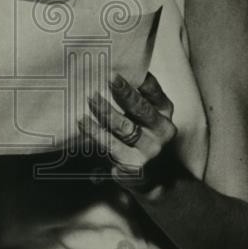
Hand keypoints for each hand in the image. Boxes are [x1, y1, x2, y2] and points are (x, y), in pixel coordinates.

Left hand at [79, 72, 176, 191]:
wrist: (156, 181)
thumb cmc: (142, 138)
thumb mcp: (147, 118)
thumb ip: (135, 99)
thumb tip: (108, 74)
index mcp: (164, 113)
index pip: (155, 93)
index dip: (141, 80)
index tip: (125, 67)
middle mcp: (161, 131)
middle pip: (142, 108)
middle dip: (125, 92)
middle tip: (108, 77)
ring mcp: (149, 150)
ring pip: (125, 127)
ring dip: (106, 111)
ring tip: (91, 98)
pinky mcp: (134, 167)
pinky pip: (111, 146)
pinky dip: (95, 133)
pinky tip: (82, 122)